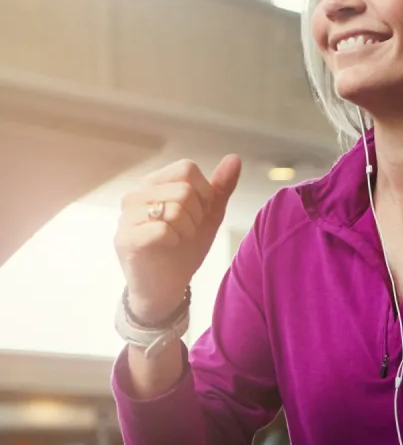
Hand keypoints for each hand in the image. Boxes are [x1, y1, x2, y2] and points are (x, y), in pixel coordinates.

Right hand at [114, 156, 241, 323]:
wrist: (166, 286)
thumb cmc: (185, 248)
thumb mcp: (209, 215)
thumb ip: (221, 187)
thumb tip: (234, 158)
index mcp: (155, 184)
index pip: (187, 168)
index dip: (204, 193)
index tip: (200, 213)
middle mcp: (136, 195)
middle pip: (184, 189)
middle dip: (197, 215)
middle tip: (188, 230)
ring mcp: (127, 216)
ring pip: (174, 208)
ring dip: (187, 229)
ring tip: (178, 239)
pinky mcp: (126, 239)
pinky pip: (162, 229)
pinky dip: (175, 240)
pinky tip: (168, 247)